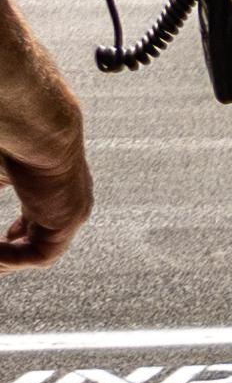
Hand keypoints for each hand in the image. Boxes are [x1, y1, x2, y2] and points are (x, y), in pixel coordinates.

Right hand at [0, 0, 88, 268]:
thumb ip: (1, 185)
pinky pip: (41, 255)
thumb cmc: (13, 137)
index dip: (19, 236)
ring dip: (7, 258)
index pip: (40, 219)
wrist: (38, 124)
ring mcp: (73, 210)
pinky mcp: (71, 219)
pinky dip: (12, 258)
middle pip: (41, 239)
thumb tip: (2, 198)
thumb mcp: (0, 173)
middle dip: (11, 253)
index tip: (5, 238)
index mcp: (55, 186)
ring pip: (39, 250)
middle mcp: (68, 200)